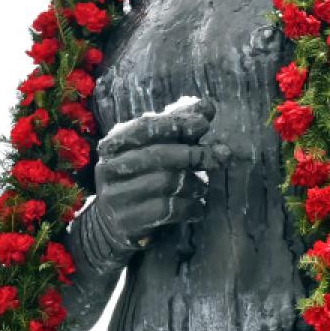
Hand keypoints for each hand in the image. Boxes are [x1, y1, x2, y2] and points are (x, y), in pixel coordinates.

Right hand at [92, 99, 227, 246]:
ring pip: (164, 182)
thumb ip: (179, 127)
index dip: (175, 123)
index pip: (144, 127)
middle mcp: (108, 168)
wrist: (115, 223)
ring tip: (204, 187)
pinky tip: (199, 208)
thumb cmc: (142, 178)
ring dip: (193, 184)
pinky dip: (189, 207)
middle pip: (157, 155)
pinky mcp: (126, 222)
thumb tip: (207, 107)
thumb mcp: (157, 149)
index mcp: (113, 145)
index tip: (204, 123)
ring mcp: (114, 197)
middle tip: (221, 156)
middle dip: (194, 154)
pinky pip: (165, 210)